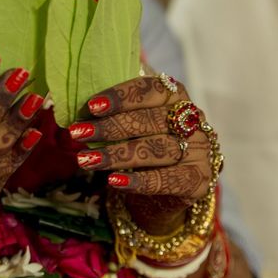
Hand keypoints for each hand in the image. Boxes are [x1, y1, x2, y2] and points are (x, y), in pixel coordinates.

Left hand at [68, 74, 213, 235]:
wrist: (168, 188)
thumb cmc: (145, 144)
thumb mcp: (132, 123)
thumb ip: (113, 110)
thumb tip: (79, 107)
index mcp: (176, 96)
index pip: (151, 89)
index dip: (121, 97)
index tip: (91, 106)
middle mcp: (192, 120)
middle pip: (151, 121)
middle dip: (110, 127)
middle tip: (78, 133)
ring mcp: (199, 150)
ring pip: (156, 150)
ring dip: (117, 154)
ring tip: (86, 159)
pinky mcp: (199, 179)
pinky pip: (167, 180)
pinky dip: (139, 180)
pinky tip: (114, 181)